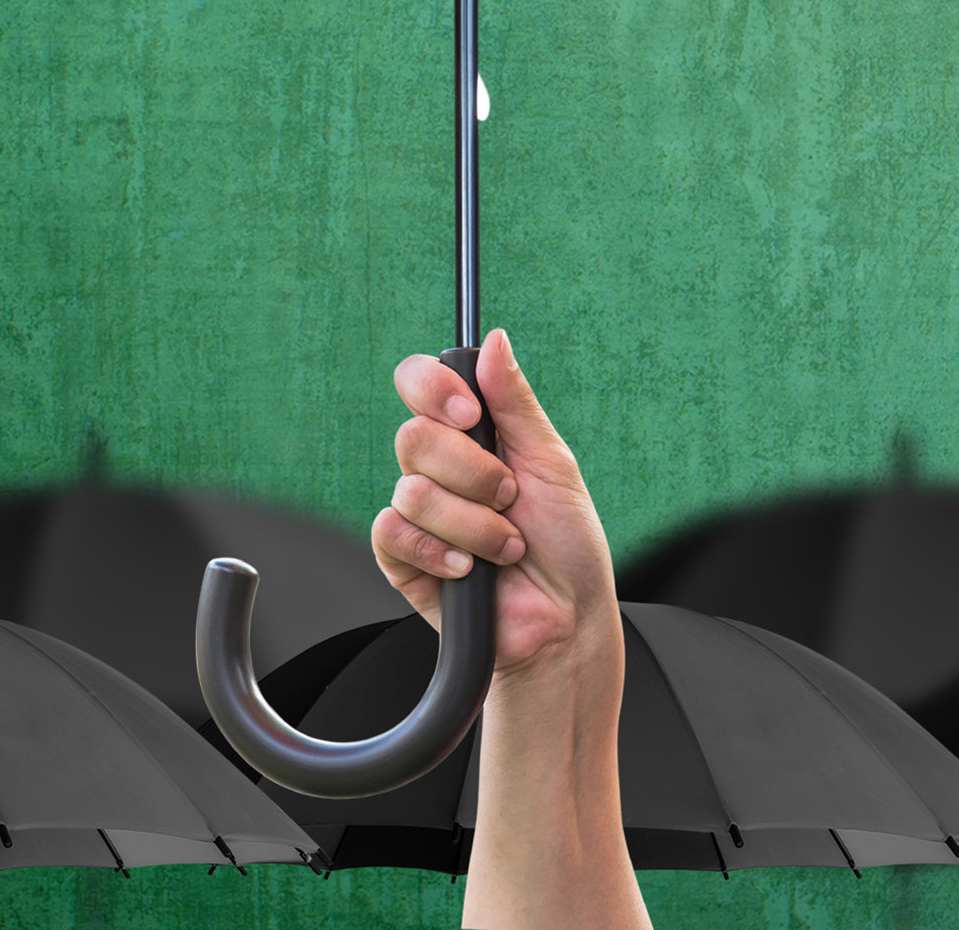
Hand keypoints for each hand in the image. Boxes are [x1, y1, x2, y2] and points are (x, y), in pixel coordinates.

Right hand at [373, 331, 618, 687]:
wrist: (564, 618)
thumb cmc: (567, 542)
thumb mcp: (552, 461)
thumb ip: (515, 402)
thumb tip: (493, 339)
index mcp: (472, 435)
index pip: (421, 383)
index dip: (433, 389)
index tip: (472, 415)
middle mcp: (439, 468)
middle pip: (413, 437)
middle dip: (473, 473)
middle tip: (510, 498)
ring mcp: (418, 514)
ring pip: (411, 492)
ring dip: (473, 525)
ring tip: (505, 546)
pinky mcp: (402, 561)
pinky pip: (391, 535)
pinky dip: (440, 552)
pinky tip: (468, 570)